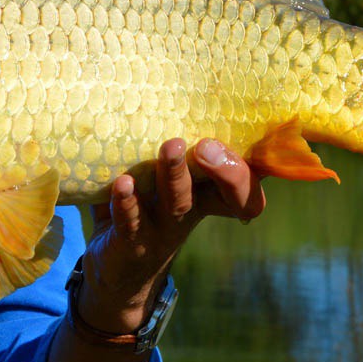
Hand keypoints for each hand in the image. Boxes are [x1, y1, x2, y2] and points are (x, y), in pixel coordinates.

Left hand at [79, 138, 265, 334]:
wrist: (113, 269)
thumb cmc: (137, 208)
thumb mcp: (151, 178)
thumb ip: (154, 143)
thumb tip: (148, 93)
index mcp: (202, 194)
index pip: (243, 185)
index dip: (249, 169)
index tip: (245, 140)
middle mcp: (189, 212)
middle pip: (220, 192)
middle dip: (222, 168)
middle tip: (208, 143)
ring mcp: (163, 230)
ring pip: (177, 202)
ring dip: (175, 174)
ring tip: (172, 147)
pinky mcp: (132, 244)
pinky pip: (132, 222)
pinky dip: (127, 202)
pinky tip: (122, 183)